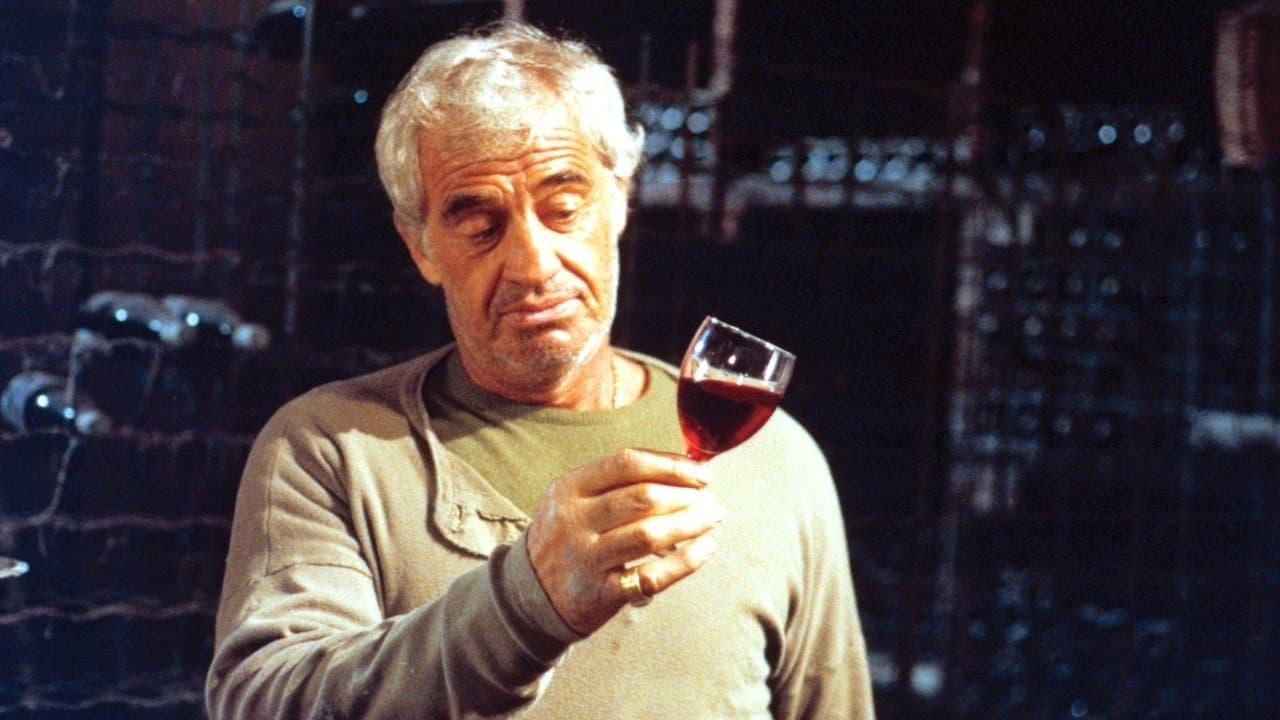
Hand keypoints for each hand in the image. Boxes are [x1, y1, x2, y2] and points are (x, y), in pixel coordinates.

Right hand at [525, 448, 723, 634]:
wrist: (531, 594)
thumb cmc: (569, 536)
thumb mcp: (575, 500)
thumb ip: (618, 482)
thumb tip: (684, 465)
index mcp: (569, 488)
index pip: (626, 464)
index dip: (670, 465)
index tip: (701, 473)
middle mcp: (574, 521)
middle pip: (642, 498)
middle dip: (686, 495)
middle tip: (712, 499)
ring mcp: (586, 558)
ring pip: (649, 534)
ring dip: (691, 523)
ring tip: (712, 518)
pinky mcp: (601, 593)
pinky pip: (652, 576)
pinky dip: (686, 561)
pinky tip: (705, 548)